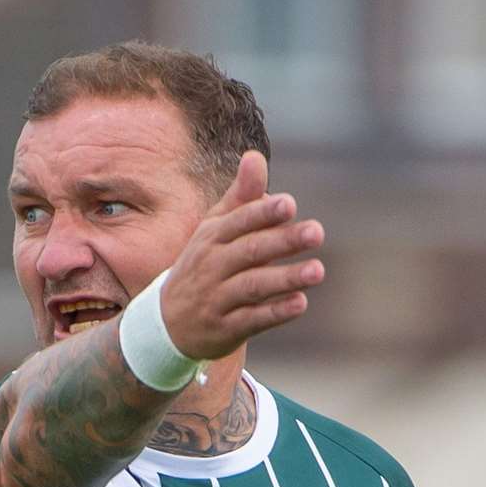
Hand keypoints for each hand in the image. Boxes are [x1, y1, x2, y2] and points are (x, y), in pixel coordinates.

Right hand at [159, 152, 324, 359]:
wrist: (167, 323)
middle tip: (317, 232)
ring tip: (318, 270)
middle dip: (282, 241)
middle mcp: (212, 267)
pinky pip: (252, 320)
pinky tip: (300, 304)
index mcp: (212, 238)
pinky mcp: (225, 330)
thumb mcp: (214, 230)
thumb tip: (256, 156)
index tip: (290, 205)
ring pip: (253, 287)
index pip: (239, 222)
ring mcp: (217, 300)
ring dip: (285, 279)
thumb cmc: (203, 265)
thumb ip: (241, 198)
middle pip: (250, 251)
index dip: (263, 213)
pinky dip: (275, 313)